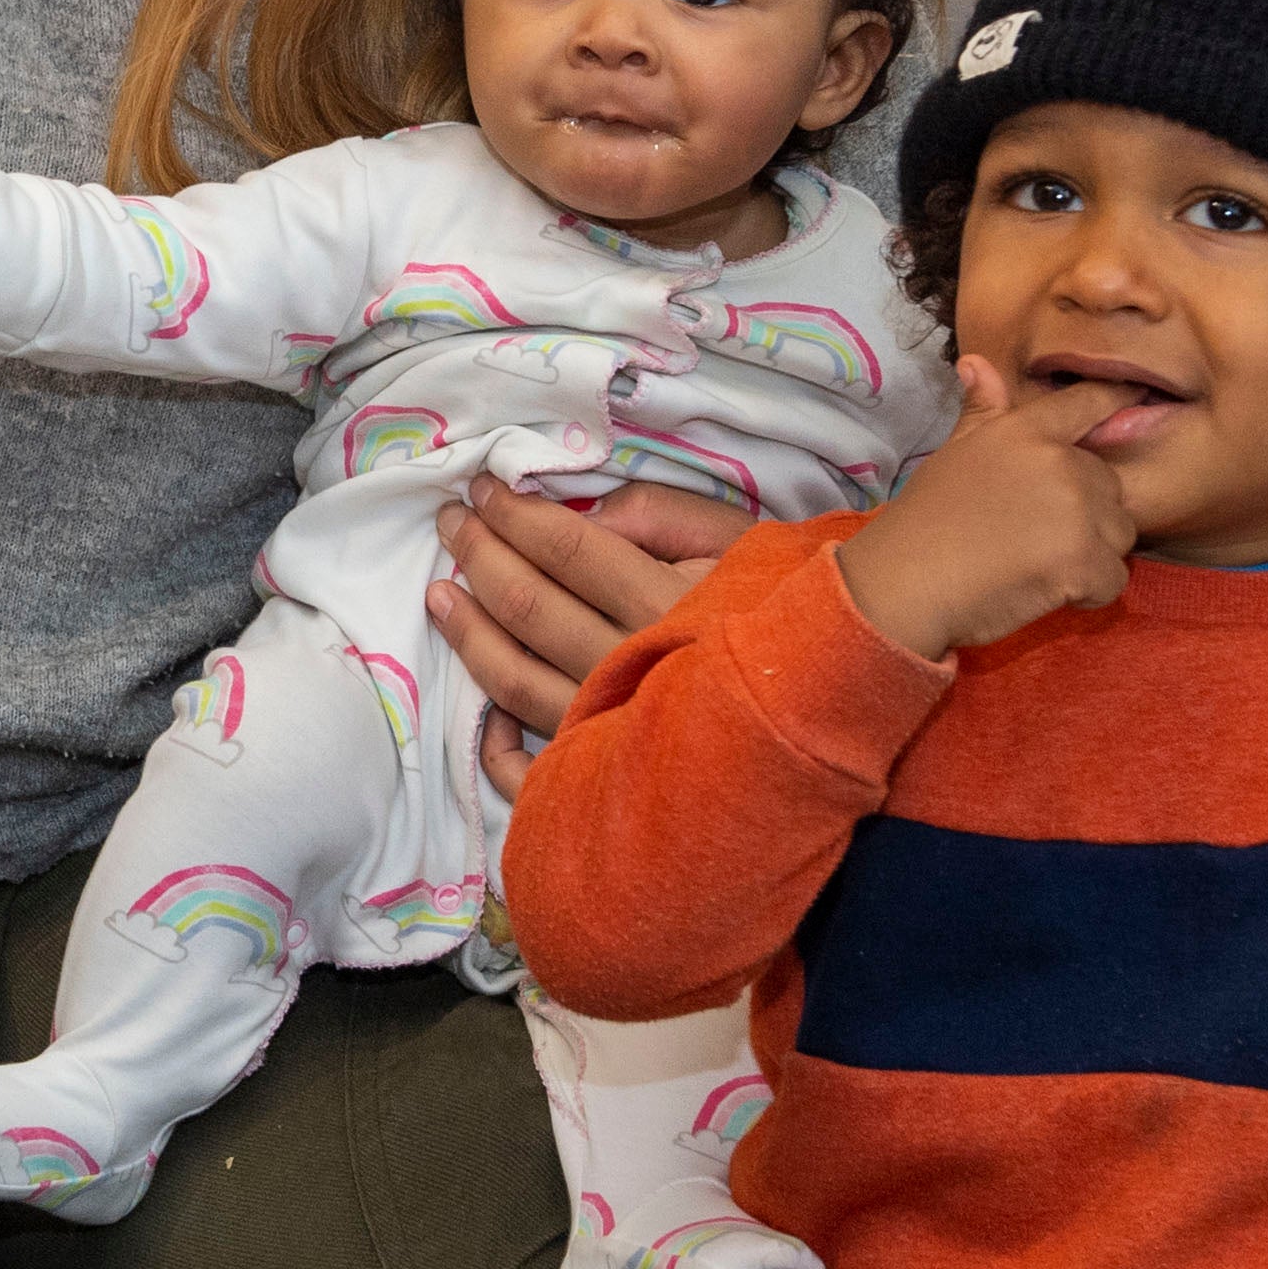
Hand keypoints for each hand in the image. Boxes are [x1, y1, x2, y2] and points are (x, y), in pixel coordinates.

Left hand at [437, 478, 756, 798]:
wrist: (827, 705)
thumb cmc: (781, 610)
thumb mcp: (735, 538)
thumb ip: (656, 514)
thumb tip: (579, 515)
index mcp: (665, 605)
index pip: (565, 549)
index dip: (513, 515)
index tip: (483, 489)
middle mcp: (632, 670)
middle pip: (528, 608)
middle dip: (478, 555)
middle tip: (451, 522)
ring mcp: (614, 731)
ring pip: (514, 683)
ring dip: (468, 634)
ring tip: (440, 595)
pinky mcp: (609, 779)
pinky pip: (534, 773)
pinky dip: (495, 745)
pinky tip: (479, 712)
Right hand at [830, 359, 1140, 663]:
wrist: (908, 582)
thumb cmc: (925, 519)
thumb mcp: (952, 453)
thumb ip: (980, 412)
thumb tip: (976, 362)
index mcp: (1027, 432)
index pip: (1088, 404)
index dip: (1116, 401)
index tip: (1136, 397)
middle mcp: (1060, 464)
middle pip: (1111, 486)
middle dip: (1087, 513)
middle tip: (1036, 537)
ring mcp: (1076, 513)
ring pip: (1118, 534)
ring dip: (1092, 554)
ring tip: (1041, 565)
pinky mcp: (1084, 562)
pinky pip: (1113, 579)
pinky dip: (1089, 592)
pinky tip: (1048, 590)